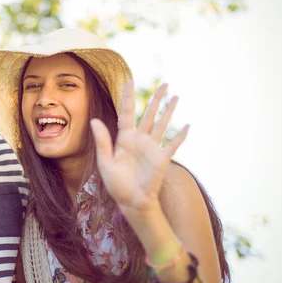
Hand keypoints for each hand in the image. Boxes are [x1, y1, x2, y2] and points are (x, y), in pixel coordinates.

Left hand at [90, 81, 187, 217]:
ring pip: (162, 124)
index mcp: (124, 138)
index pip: (126, 112)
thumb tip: (94, 120)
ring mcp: (152, 148)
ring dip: (169, 110)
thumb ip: (102, 141)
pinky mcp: (162, 158)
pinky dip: (180, 135)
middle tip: (164, 83)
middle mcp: (139, 139)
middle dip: (156, 98)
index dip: (128, 97)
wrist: (131, 202)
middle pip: (149, 114)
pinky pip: (173, 144)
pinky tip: (187, 125)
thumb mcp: (105, 162)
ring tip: (176, 96)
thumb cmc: (116, 184)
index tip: (130, 80)